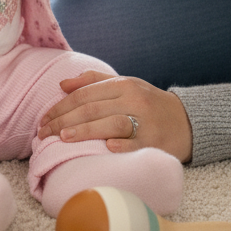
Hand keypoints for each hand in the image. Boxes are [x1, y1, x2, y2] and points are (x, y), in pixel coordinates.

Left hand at [37, 69, 192, 162]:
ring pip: (111, 123)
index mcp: (124, 85)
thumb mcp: (124, 86)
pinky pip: (136, 144)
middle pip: (93, 109)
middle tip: (43, 133)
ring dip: (85, 130)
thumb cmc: (148, 104)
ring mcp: (146, 122)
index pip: (85, 94)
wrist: (187, 121)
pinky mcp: (155, 142)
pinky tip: (104, 149)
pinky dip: (121, 146)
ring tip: (63, 138)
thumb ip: (93, 82)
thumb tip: (62, 84)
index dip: (60, 106)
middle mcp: (134, 100)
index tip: (43, 119)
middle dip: (63, 121)